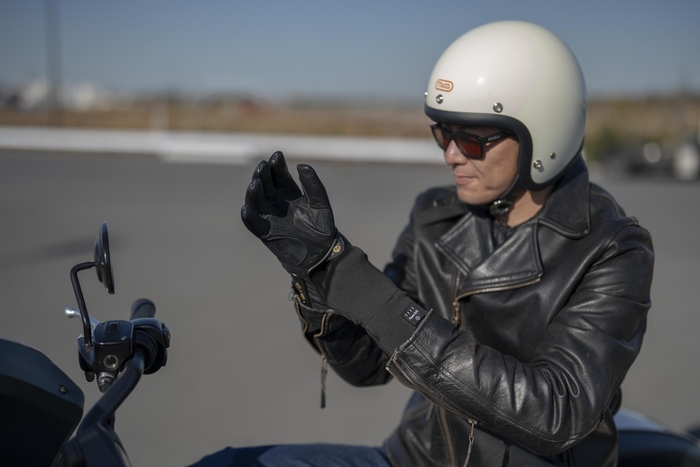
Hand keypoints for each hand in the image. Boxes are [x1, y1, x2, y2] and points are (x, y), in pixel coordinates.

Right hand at [241, 152, 341, 305]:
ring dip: (253, 193)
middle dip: (263, 175)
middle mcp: (276, 202)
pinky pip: (254, 224)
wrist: (322, 252)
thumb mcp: (319, 202)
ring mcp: (270, 217)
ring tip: (255, 184)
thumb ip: (312, 184)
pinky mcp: (266, 233)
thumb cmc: (321, 226)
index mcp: (289, 192)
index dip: (277, 166)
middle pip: (265, 185)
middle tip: (263, 166)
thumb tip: (301, 165)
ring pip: (256, 202)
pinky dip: (249, 217)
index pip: (279, 175)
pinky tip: (246, 208)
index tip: (277, 156)